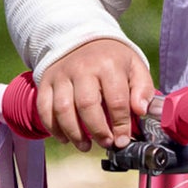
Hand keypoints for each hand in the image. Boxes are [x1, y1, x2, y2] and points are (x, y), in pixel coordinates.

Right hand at [37, 38, 155, 151]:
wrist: (83, 40)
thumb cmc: (113, 60)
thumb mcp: (135, 67)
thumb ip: (143, 88)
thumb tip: (141, 111)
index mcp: (109, 65)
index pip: (116, 100)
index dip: (120, 124)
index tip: (123, 140)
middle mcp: (82, 69)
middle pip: (87, 106)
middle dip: (97, 130)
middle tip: (106, 143)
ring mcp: (61, 75)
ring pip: (62, 109)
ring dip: (74, 133)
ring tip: (86, 147)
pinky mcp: (46, 82)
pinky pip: (44, 108)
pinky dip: (53, 127)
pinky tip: (65, 139)